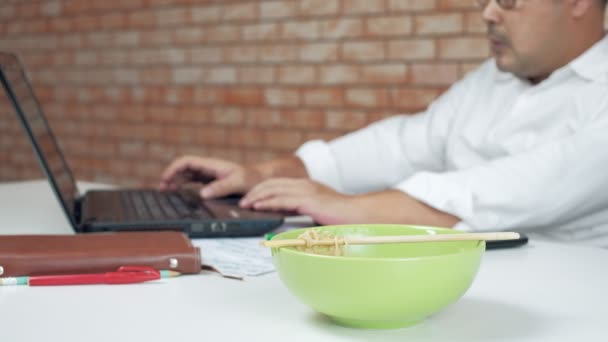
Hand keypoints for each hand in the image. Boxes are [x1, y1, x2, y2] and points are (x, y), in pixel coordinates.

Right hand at [159, 156, 264, 198]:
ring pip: (187, 174)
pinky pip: (194, 181)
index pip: (187, 161)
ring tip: (166, 191)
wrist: (262, 179)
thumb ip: (221, 187)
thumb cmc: (252, 179)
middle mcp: (208, 167)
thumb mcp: (238, 183)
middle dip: (171, 175)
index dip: (173, 168)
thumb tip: (202, 194)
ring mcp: (209, 174)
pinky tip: (179, 193)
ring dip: (175, 180)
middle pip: (184, 167)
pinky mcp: (212, 181)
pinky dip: (184, 185)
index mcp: (212, 165)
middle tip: (162, 189)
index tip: (165, 179)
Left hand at [239, 178, 356, 224]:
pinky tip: (257, 207)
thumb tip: (294, 219)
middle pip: (272, 183)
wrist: (360, 214)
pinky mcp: (308, 200)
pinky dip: (266, 203)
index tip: (251, 198)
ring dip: (256, 197)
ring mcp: (306, 191)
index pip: (278, 183)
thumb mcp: (321, 210)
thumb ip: (306, 210)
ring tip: (245, 205)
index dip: (262, 189)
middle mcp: (305, 184)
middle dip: (254, 192)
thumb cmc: (344, 216)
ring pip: (273, 189)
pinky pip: (281, 200)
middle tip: (243, 202)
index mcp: (307, 186)